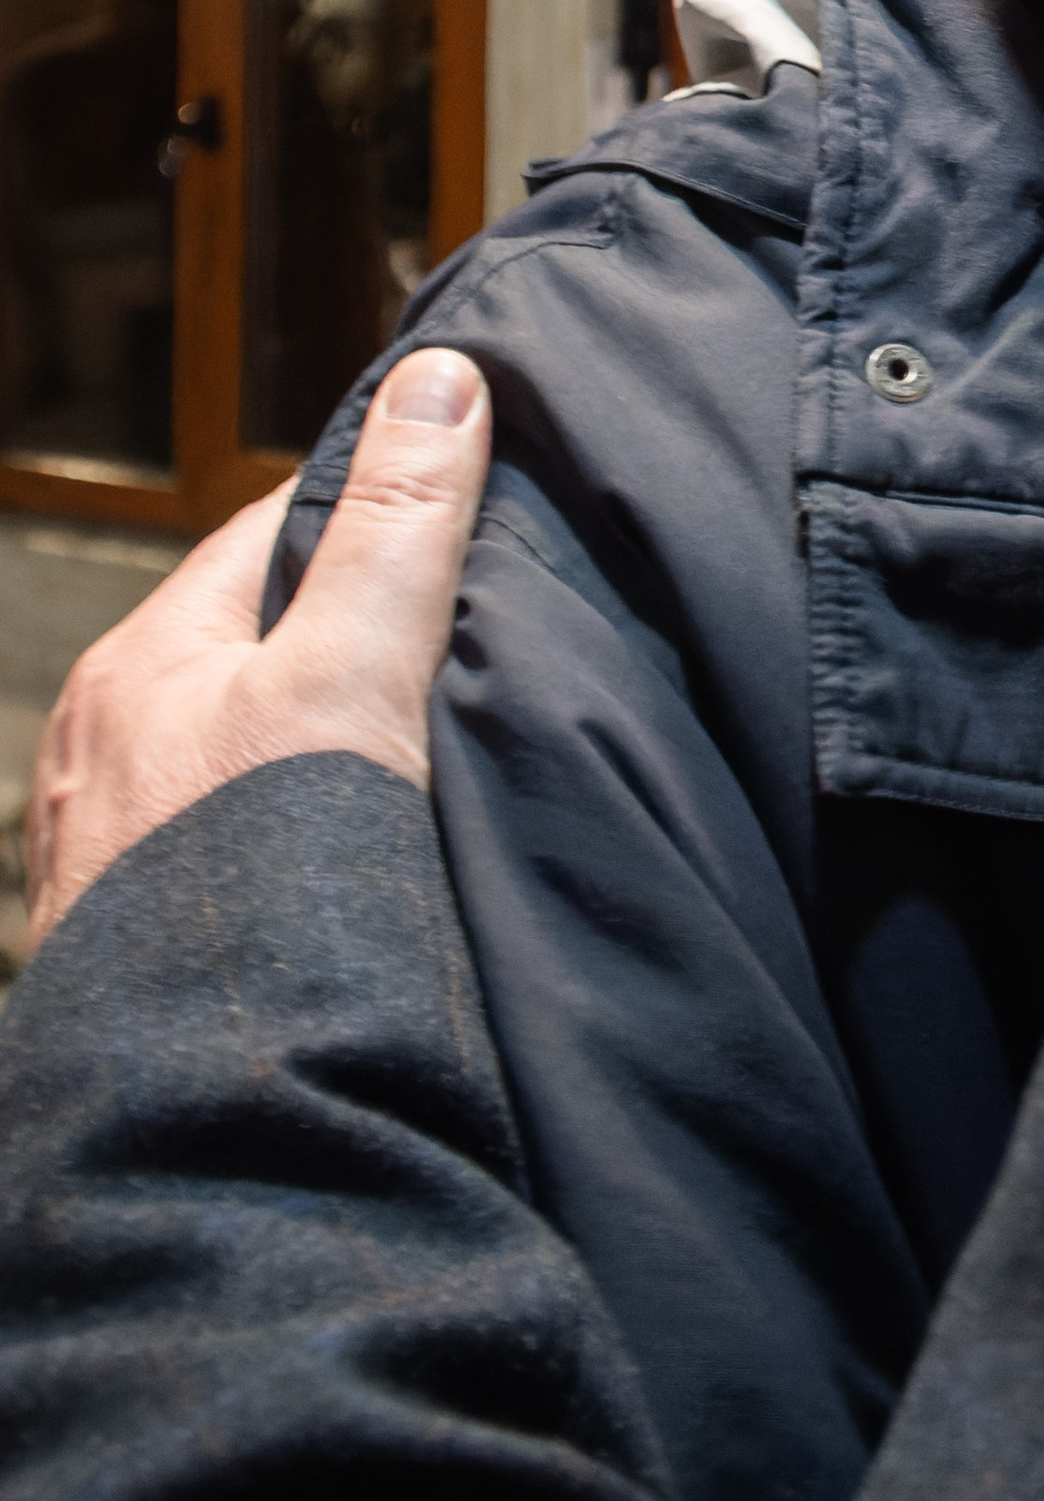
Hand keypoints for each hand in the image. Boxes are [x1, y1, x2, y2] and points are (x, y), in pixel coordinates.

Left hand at [23, 347, 491, 956]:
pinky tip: (370, 872)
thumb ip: (397, 534)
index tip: (477, 523)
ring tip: (438, 766)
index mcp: (140, 664)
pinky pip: (240, 849)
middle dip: (358, 641)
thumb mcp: (348, 677)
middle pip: (261, 647)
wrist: (205, 1121)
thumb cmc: (258, 891)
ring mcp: (116, 852)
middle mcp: (106, 748)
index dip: (380, 517)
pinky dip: (305, 841)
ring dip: (331, 749)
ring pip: (249, 752)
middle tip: (480, 650)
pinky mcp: (147, 944)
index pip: (272, 534)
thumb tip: (442, 379)